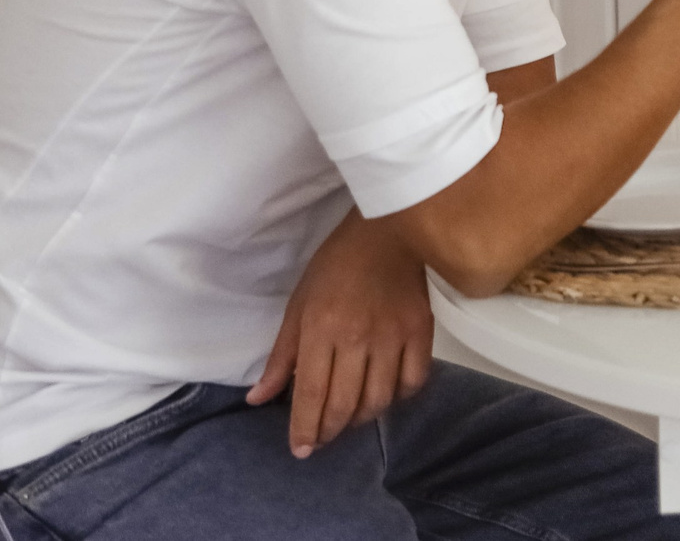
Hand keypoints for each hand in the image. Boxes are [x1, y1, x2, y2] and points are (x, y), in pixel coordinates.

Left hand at [246, 210, 431, 457]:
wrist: (387, 230)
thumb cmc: (336, 265)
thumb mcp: (298, 305)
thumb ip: (280, 356)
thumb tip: (257, 399)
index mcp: (321, 329)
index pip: (311, 393)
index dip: (304, 428)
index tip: (300, 449)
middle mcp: (358, 338)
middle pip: (344, 404)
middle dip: (329, 430)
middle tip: (321, 438)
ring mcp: (393, 336)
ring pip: (378, 399)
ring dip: (361, 419)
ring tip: (349, 419)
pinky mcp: (421, 331)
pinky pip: (413, 381)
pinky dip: (398, 397)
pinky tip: (385, 394)